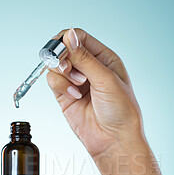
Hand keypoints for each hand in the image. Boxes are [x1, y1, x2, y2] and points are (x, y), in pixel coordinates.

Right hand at [47, 28, 143, 158]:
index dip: (67, 40)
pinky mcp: (64, 95)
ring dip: (63, 74)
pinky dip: (60, 86)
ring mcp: (75, 81)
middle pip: (63, 49)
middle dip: (63, 58)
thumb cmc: (120, 110)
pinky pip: (53, 81)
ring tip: (78, 86)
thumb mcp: (105, 79)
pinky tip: (74, 95)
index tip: (63, 50)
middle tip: (68, 68)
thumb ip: (84, 57)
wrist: (113, 139)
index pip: (79, 37)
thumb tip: (68, 35)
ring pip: (56, 65)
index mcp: (103, 58)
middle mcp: (88, 67)